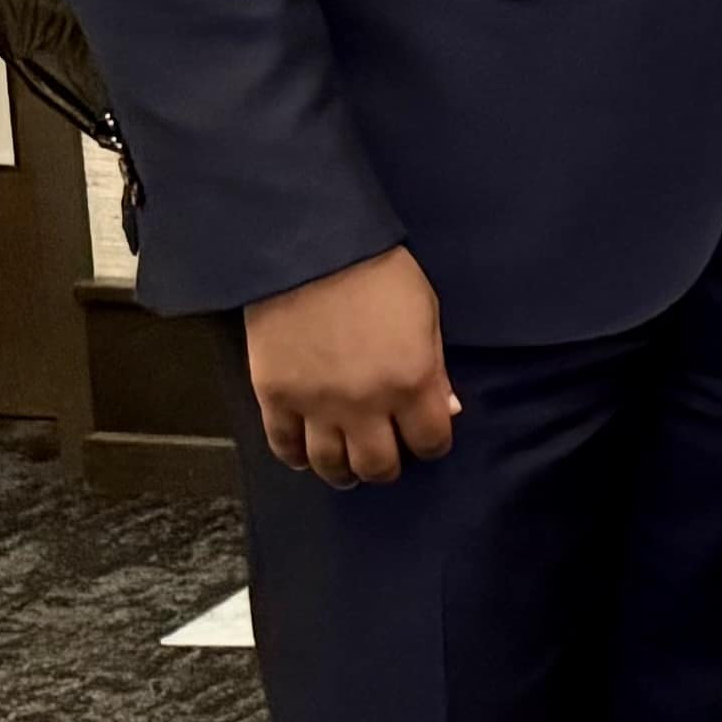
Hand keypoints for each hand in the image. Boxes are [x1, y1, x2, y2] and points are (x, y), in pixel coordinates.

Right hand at [243, 246, 455, 486]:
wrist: (309, 249)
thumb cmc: (378, 273)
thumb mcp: (427, 315)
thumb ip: (436, 370)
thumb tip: (446, 409)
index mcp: (412, 382)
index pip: (430, 442)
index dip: (431, 444)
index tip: (425, 438)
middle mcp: (365, 403)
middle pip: (378, 465)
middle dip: (387, 467)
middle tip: (386, 457)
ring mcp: (316, 404)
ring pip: (331, 465)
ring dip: (343, 472)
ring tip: (347, 468)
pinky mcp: (275, 396)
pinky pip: (284, 445)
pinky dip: (296, 457)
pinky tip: (305, 456)